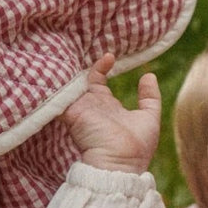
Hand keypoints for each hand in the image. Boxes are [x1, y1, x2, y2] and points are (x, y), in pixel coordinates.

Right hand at [60, 54, 160, 172]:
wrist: (121, 164)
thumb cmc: (137, 147)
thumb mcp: (149, 118)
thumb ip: (150, 98)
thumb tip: (149, 75)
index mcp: (107, 107)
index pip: (98, 82)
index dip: (101, 66)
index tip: (110, 56)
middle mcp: (91, 106)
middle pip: (80, 80)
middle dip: (80, 64)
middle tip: (84, 43)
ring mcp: (79, 109)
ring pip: (67, 84)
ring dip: (66, 69)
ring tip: (67, 46)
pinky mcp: (71, 112)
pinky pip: (59, 92)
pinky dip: (57, 80)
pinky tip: (59, 62)